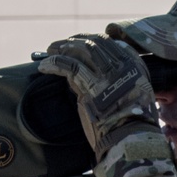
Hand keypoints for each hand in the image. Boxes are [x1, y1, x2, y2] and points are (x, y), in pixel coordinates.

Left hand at [38, 35, 156, 151]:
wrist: (130, 136)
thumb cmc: (130, 122)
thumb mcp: (132, 93)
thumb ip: (118, 79)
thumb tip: (93, 73)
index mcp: (133, 64)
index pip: (107, 43)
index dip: (89, 40)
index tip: (77, 41)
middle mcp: (121, 64)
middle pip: (93, 43)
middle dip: (74, 40)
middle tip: (60, 44)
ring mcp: (106, 73)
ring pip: (81, 50)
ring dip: (62, 48)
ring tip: (50, 50)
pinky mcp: (90, 84)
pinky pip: (68, 66)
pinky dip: (54, 63)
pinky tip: (44, 66)